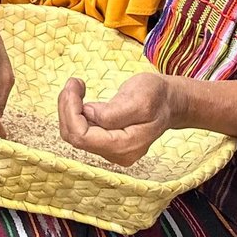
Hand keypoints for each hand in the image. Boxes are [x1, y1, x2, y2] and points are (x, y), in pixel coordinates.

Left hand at [57, 72, 177, 166]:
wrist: (170, 102)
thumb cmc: (158, 97)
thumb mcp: (140, 99)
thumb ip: (113, 112)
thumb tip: (88, 114)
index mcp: (125, 147)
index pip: (82, 137)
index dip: (71, 112)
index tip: (74, 85)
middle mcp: (116, 154)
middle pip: (74, 136)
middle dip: (67, 107)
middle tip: (74, 82)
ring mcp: (110, 150)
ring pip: (74, 133)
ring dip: (69, 108)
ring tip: (77, 85)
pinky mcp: (105, 142)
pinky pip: (80, 130)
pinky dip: (74, 111)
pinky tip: (81, 96)